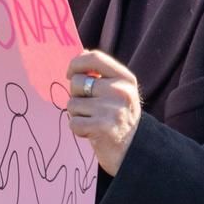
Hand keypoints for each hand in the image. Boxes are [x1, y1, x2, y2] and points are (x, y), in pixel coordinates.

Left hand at [65, 50, 141, 176]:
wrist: (133, 150)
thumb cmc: (118, 117)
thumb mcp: (117, 91)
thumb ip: (100, 74)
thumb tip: (81, 52)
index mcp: (125, 79)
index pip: (94, 58)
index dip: (76, 64)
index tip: (70, 74)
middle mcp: (121, 91)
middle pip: (76, 82)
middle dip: (76, 96)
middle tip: (91, 108)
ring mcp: (112, 109)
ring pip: (72, 104)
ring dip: (77, 115)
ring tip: (94, 121)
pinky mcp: (102, 127)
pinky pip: (73, 122)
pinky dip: (78, 129)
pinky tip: (92, 132)